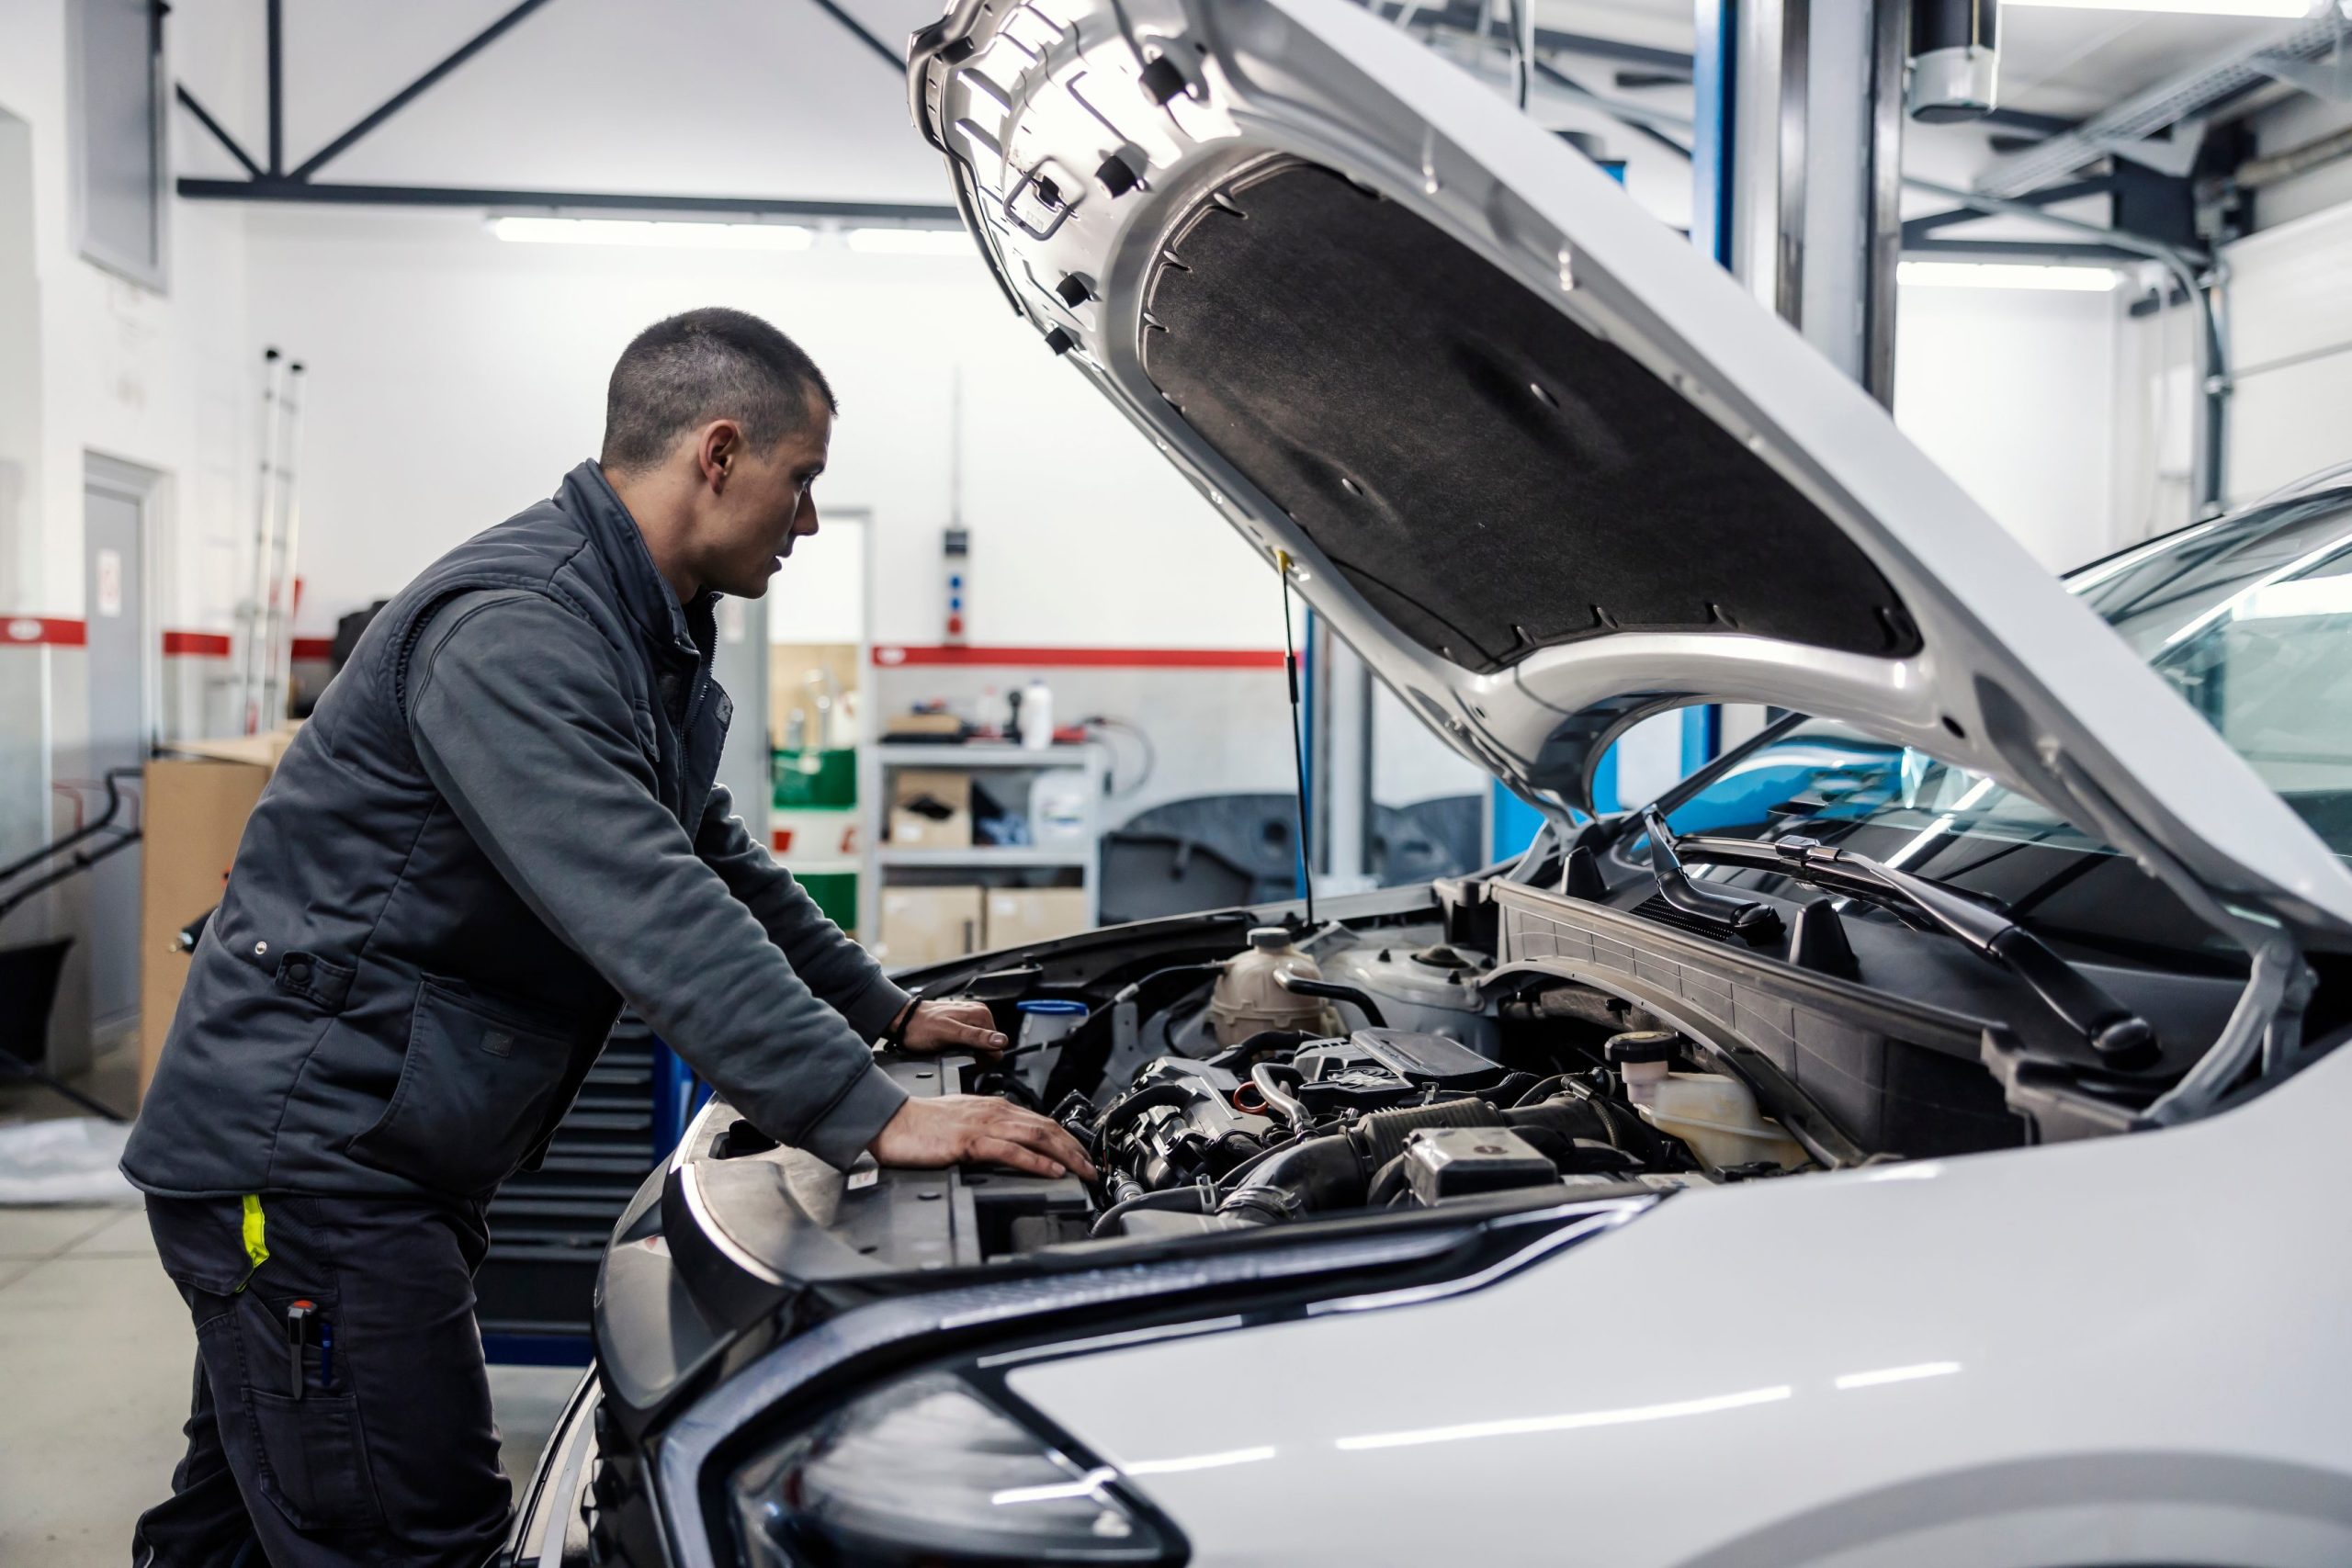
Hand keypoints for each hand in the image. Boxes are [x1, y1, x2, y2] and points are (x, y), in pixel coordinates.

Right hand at [868, 1094, 1097, 1180]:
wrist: (893, 1121)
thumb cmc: (922, 1125)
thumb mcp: (964, 1122)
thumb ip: (989, 1130)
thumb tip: (1011, 1145)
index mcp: (995, 1107)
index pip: (1042, 1122)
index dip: (1068, 1140)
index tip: (1083, 1157)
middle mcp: (995, 1112)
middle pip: (1047, 1128)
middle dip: (1076, 1149)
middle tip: (1093, 1169)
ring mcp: (984, 1126)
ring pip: (1037, 1137)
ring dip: (1066, 1156)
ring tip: (1083, 1171)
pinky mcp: (970, 1141)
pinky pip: (1011, 1151)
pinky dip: (1036, 1161)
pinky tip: (1051, 1171)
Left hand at [899, 997, 1008, 1057]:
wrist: (904, 1023)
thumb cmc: (920, 1027)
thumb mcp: (949, 1033)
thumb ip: (975, 1037)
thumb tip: (1000, 1041)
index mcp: (981, 1014)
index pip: (998, 1046)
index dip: (983, 1060)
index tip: (967, 1061)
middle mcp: (979, 1014)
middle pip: (991, 1047)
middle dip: (976, 1057)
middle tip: (956, 1057)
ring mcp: (971, 1019)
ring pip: (982, 1047)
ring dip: (970, 1054)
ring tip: (952, 1053)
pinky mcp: (963, 1025)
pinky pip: (972, 1043)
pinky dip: (964, 1050)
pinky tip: (951, 1049)